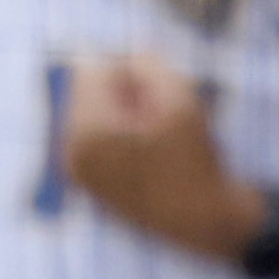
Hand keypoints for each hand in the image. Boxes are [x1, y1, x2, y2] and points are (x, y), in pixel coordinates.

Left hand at [52, 53, 259, 262]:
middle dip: (126, 94)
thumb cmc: (197, 165)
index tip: (163, 92)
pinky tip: (157, 158)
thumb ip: (151, 67)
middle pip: (91, 93)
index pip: (91, 69)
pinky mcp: (92, 186)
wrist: (208, 225)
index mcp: (84, 131)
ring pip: (98, 117)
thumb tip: (131, 53)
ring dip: (128, 116)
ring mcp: (79, 172)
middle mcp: (70, 151)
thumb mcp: (181, 104)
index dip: (130, 70)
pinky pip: (102, 141)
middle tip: (165, 119)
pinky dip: (127, 139)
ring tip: (163, 139)